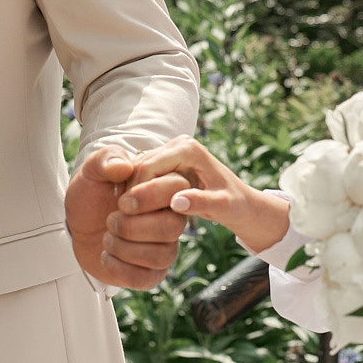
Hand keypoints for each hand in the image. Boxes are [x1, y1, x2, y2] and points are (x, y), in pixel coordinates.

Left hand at [65, 145, 188, 288]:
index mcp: (163, 187)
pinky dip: (120, 269)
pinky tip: (106, 256)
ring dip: (125, 248)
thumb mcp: (92, 171)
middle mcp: (171, 217)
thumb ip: (106, 159)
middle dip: (133, 226)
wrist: (79, 227)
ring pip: (163, 255)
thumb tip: (124, 166)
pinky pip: (148, 278)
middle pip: (174, 226)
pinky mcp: (152, 272)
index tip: (121, 201)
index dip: (149, 196)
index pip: (178, 189)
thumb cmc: (93, 194)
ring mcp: (164, 246)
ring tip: (107, 238)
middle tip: (110, 220)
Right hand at [126, 136, 290, 254]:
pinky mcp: (168, 161)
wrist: (240, 201)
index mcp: (189, 150)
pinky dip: (137, 191)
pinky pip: (143, 175)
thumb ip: (201, 203)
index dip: (135, 191)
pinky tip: (136, 212)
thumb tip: (177, 202)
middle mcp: (179, 144)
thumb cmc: (234, 205)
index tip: (127, 214)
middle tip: (122, 218)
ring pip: (137, 170)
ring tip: (127, 217)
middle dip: (130, 191)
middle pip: (139, 165)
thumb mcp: (222, 207)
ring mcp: (172, 151)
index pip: (148, 166)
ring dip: (130, 192)